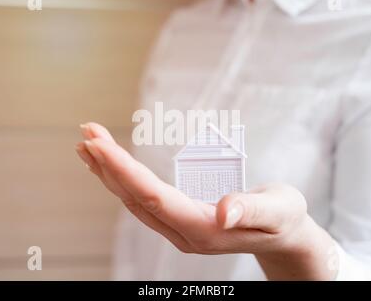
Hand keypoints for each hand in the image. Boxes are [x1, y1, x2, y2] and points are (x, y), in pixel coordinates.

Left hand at [75, 122, 337, 279]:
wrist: (284, 237)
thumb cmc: (284, 219)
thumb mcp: (279, 211)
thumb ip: (252, 211)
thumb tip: (224, 211)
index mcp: (204, 229)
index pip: (154, 197)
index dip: (124, 170)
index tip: (98, 144)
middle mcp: (185, 233)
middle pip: (137, 198)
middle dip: (108, 165)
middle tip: (86, 133)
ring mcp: (180, 230)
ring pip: (135, 201)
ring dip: (110, 173)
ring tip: (89, 146)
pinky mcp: (181, 221)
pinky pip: (144, 202)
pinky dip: (124, 181)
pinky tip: (114, 168)